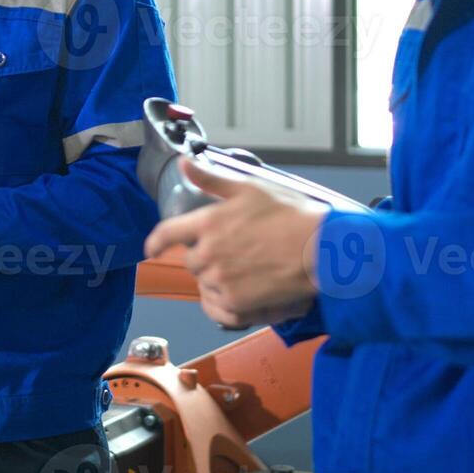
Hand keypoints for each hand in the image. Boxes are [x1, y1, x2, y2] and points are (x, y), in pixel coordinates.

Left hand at [144, 160, 326, 328]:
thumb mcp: (249, 189)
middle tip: (235, 250)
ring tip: (246, 270)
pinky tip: (239, 295)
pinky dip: (223, 304)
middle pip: (191, 260)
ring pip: (205, 284)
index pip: (167, 233)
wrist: (321, 250)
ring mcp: (221, 281)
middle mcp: (209, 254)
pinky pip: (217, 309)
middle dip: (206, 256)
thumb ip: (210, 179)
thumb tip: (184, 163)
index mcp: (207, 224)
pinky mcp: (237, 304)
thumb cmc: (291, 216)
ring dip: (217, 279)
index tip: (152, 248)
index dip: (156, 241)